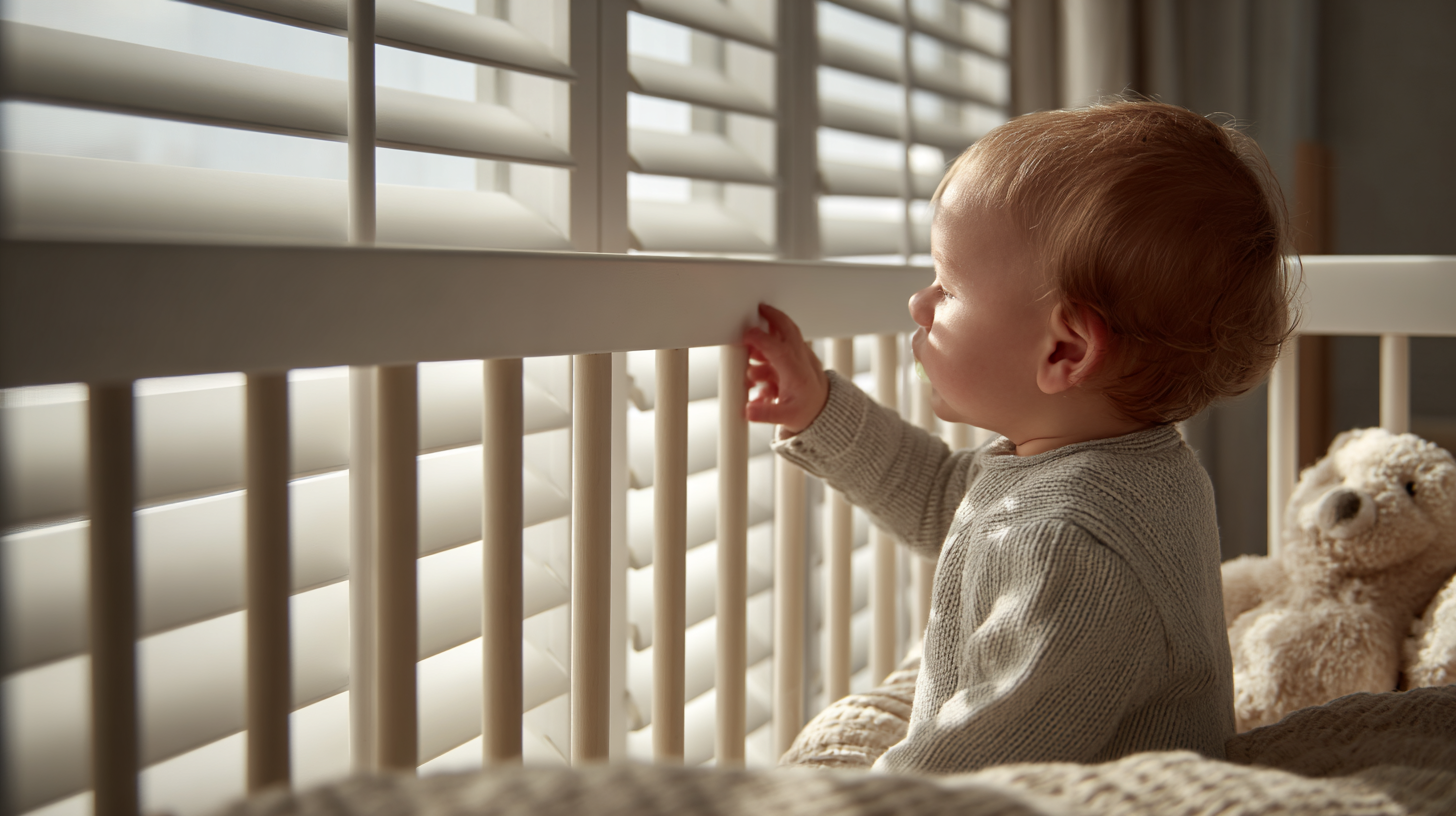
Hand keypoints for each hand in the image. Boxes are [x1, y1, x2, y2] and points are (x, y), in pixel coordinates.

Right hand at [742, 303, 828, 433]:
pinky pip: (782, 347)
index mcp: (797, 372)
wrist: (826, 412)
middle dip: (773, 316)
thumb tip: (748, 410)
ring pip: (784, 337)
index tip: (746, 335)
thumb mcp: (788, 417)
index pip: (778, 348)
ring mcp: (800, 357)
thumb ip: (766, 412)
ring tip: (751, 353)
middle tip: (759, 308)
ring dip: (766, 339)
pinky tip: (757, 364)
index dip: (761, 339)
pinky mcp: (798, 359)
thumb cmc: (809, 411)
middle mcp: (800, 360)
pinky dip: (769, 349)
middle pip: (788, 329)